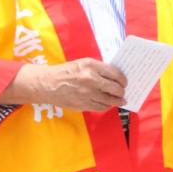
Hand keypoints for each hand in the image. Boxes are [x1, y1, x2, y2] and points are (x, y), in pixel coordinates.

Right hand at [6, 58, 126, 112]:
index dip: (123, 79)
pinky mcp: (83, 104)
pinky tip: (108, 104)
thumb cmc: (65, 72)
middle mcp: (90, 79)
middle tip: (123, 92)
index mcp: (91, 66)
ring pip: (109, 100)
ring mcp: (87, 93)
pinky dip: (106, 106)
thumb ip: (98, 69)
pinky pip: (100, 107)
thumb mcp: (82, 64)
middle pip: (115, 88)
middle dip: (121, 91)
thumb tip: (115, 78)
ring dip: (117, 101)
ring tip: (120, 100)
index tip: (124, 82)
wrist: (47, 84)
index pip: (115, 73)